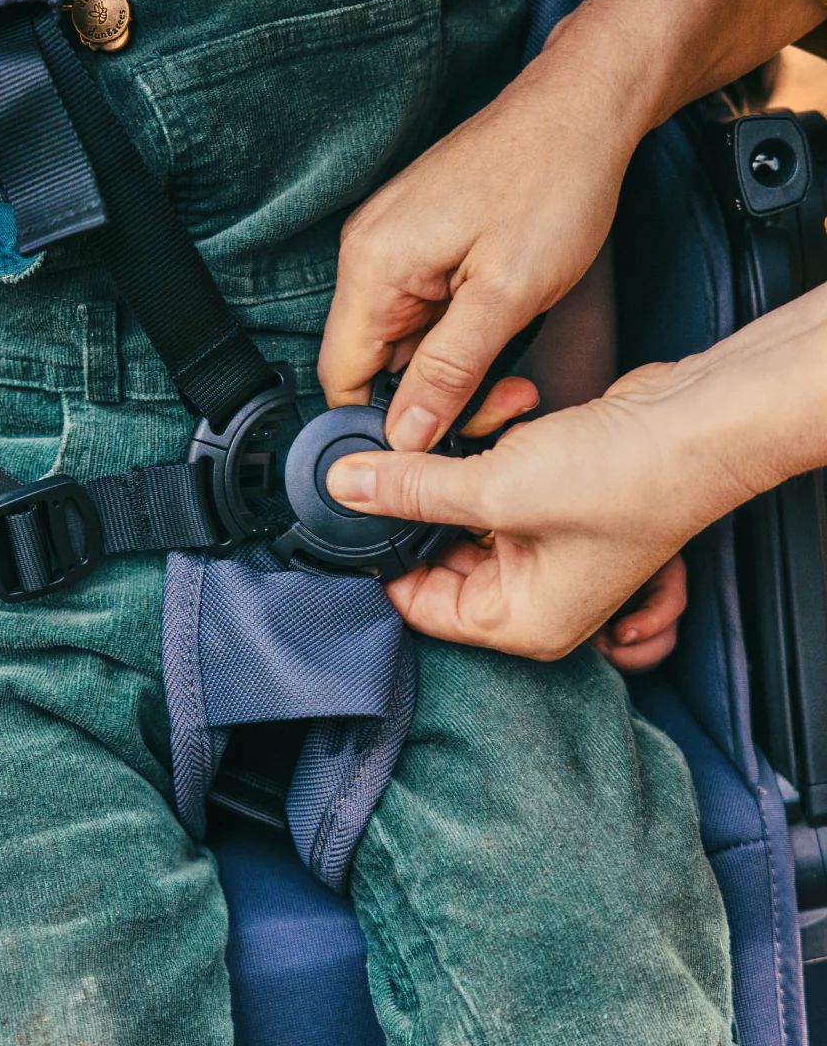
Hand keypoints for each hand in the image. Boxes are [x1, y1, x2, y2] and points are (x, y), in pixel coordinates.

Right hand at [318, 68, 633, 450]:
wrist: (583, 106)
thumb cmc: (553, 182)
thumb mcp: (506, 297)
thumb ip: (449, 374)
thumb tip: (404, 438)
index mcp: (373, 269)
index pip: (340, 380)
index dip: (378, 426)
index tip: (435, 444)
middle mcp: (367, 257)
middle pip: (373, 368)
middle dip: (434, 400)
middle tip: (503, 402)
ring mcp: (390, 248)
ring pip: (402, 347)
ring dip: (453, 372)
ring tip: (513, 370)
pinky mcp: (417, 244)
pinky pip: (421, 316)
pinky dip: (457, 339)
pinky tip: (500, 332)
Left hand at [324, 350, 768, 659]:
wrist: (698, 424)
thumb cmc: (624, 481)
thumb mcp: (492, 488)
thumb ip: (410, 491)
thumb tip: (346, 489)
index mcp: (519, 622)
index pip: (418, 607)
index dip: (382, 560)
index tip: (350, 516)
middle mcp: (531, 598)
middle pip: (436, 560)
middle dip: (419, 508)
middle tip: (395, 463)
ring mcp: (543, 553)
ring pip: (461, 517)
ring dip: (457, 472)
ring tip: (475, 439)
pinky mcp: (550, 508)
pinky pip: (493, 489)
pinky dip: (491, 453)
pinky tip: (507, 422)